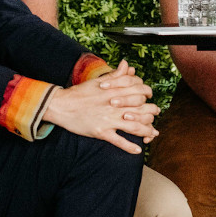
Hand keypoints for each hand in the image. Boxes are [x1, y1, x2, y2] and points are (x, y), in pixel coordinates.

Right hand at [43, 69, 159, 153]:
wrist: (61, 105)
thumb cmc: (80, 93)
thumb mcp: (99, 81)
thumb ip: (116, 75)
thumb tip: (127, 65)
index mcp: (115, 91)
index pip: (140, 91)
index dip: (147, 93)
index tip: (149, 96)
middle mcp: (115, 105)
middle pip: (142, 109)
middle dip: (152, 112)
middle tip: (155, 114)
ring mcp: (108, 119)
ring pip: (135, 126)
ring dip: (147, 131)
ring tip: (152, 133)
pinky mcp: (101, 132)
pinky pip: (119, 141)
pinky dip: (130, 147)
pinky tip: (138, 150)